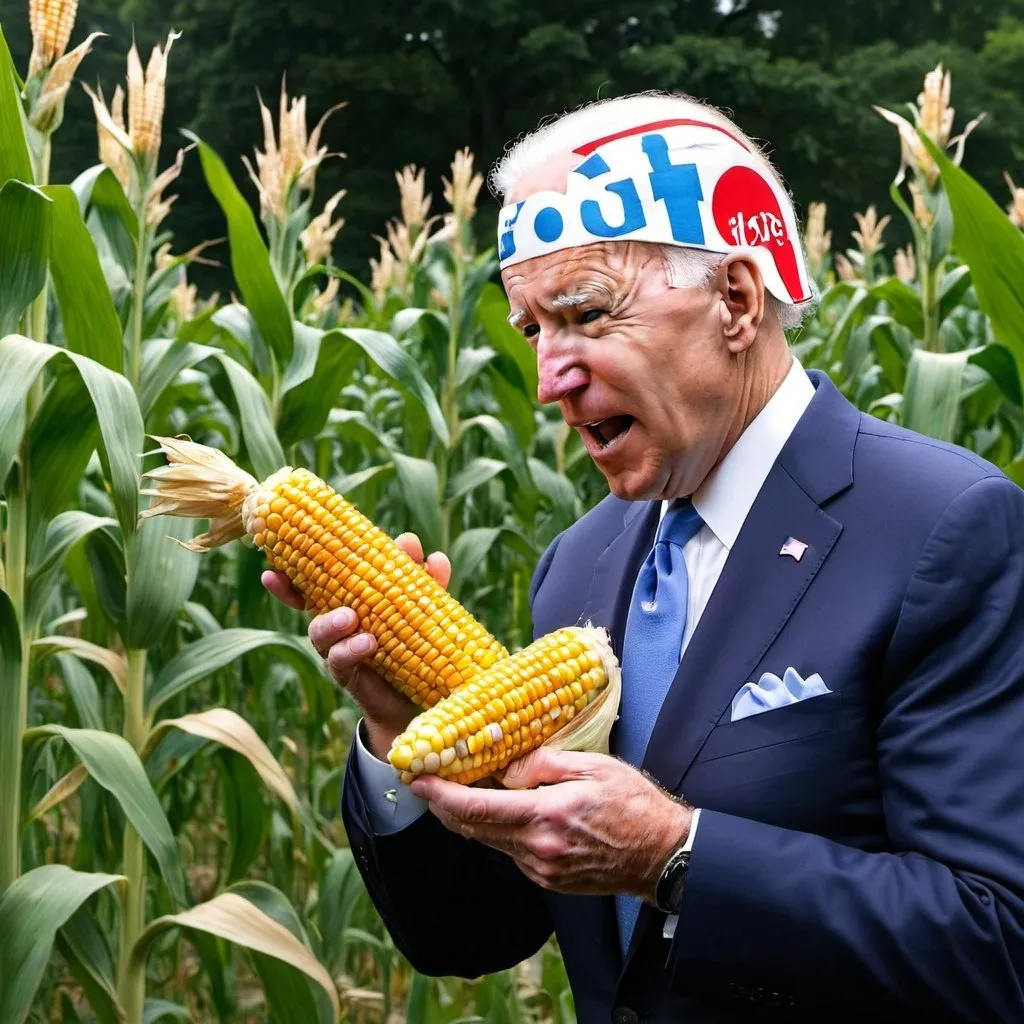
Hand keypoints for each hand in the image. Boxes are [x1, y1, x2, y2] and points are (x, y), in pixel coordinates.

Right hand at [261, 532, 451, 759]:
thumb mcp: (428, 607)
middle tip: (293, 575)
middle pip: (306, 602)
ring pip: (320, 632)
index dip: (293, 572)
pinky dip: (351, 649)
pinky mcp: (349, 675)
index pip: (317, 579)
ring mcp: (340, 649)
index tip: (271, 566)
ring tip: (350, 618)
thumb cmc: (423, 641)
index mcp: (351, 597)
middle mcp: (338, 623)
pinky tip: (368, 643)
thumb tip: (434, 556)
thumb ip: (428, 584)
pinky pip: (341, 661)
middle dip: (294, 590)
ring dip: (330, 622)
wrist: (430, 696)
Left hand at [409, 748, 690, 900]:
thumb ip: (544, 764)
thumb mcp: (593, 767)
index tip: (417, 780)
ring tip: (456, 790)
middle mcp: (537, 849)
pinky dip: (497, 830)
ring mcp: (541, 869)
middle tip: (424, 782)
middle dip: (443, 806)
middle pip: (474, 829)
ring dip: (469, 818)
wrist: (662, 856)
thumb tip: (508, 768)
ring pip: (490, 841)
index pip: (478, 809)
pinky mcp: (547, 879)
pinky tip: (501, 811)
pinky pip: (510, 851)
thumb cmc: (633, 804)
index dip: (441, 796)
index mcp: (546, 817)